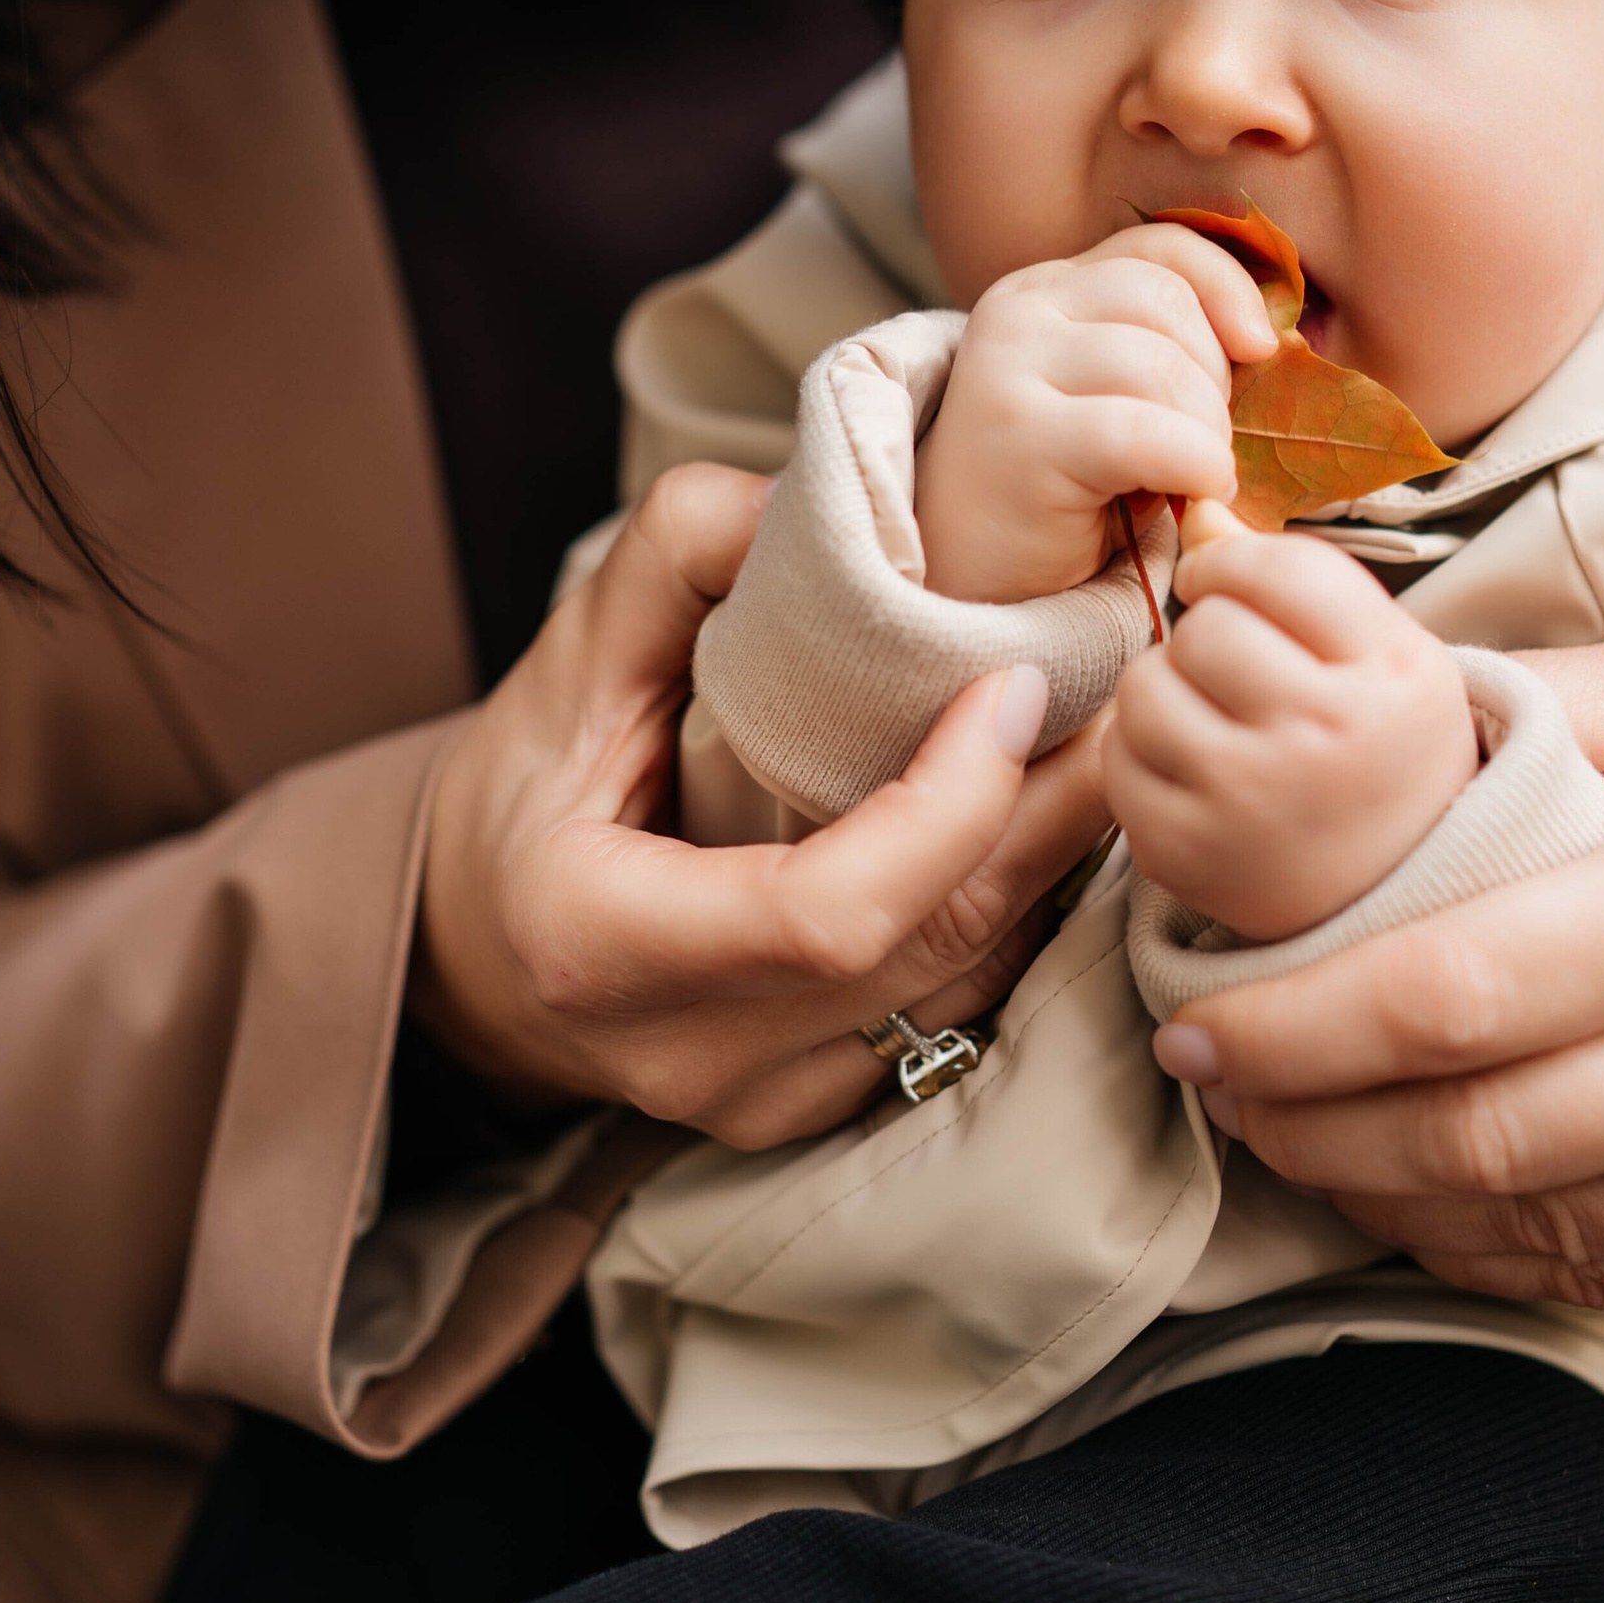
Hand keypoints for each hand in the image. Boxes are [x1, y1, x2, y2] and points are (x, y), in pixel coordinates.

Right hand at [415, 464, 1111, 1145]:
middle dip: (1049, 811)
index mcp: (605, 947)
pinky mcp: (814, 1108)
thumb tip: (811, 494)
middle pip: (929, 945)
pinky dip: (1012, 907)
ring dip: (1055, 859)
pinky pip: (954, 1008)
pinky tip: (1044, 816)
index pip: (826, 913)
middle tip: (1126, 679)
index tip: (1012, 687)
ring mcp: (760, 1100)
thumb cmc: (520, 797)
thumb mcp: (565, 660)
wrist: (477, 952)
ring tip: (1109, 731)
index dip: (945, 808)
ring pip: (965, 984)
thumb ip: (677, 558)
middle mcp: (691, 1053)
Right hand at [915, 226, 1276, 603]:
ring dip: (1206, 431)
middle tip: (1206, 443)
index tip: (1262, 349)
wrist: (976, 581)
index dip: (1228, 288)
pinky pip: (1144, 434)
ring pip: (1160, 366)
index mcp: (1048, 289)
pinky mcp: (1018, 435)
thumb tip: (1274, 337)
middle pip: (1167, 301)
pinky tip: (1197, 493)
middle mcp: (1020, 312)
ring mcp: (1009, 367)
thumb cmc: (1068, 494)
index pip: (1159, 246)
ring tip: (1192, 476)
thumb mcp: (1121, 400)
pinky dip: (1195, 464)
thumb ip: (1172, 351)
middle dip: (1215, 378)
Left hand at [1109, 509, 1478, 939]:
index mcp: (1390, 679)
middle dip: (1209, 631)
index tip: (1236, 587)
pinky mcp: (1184, 855)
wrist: (1392, 887)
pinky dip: (1142, 750)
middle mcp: (1323, 743)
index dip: (1236, 563)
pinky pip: (1118, 759)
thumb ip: (1293, 575)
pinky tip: (1190, 765)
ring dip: (1166, 687)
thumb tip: (1194, 512)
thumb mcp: (1379, 648)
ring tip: (1211, 712)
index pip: (1278, 570)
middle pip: (1207, 629)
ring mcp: (1248, 807)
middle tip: (1236, 665)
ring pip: (1146, 687)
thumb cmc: (1381, 743)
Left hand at [1150, 634, 1603, 1309]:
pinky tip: (1413, 1189)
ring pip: (1533, 1233)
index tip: (1191, 1026)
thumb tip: (1334, 697)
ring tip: (1289, 1134)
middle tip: (1212, 1088)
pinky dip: (1488, 1248)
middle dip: (1306, 1127)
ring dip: (1377, 1199)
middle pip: (1476, 1139)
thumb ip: (1531, 706)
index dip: (1296, 1031)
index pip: (1457, 998)